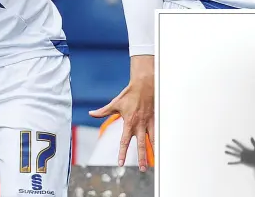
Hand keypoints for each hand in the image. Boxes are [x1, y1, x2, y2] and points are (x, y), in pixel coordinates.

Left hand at [89, 55, 154, 171]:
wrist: (144, 85)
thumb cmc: (129, 94)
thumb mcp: (115, 104)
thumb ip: (103, 111)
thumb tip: (91, 113)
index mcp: (129, 123)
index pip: (124, 141)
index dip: (122, 153)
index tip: (120, 163)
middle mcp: (139, 125)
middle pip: (140, 145)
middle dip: (141, 158)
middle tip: (141, 169)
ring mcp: (148, 123)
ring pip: (151, 141)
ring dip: (152, 152)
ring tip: (154, 163)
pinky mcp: (155, 119)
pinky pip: (158, 133)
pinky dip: (160, 141)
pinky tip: (163, 149)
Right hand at [225, 138, 254, 166]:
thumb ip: (254, 143)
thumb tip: (251, 137)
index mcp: (246, 149)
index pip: (240, 145)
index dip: (236, 142)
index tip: (232, 139)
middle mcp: (243, 153)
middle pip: (235, 149)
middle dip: (231, 147)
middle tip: (226, 145)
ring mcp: (242, 158)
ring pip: (234, 155)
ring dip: (230, 153)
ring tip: (225, 151)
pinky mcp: (243, 162)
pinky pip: (236, 162)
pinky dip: (232, 163)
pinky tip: (228, 163)